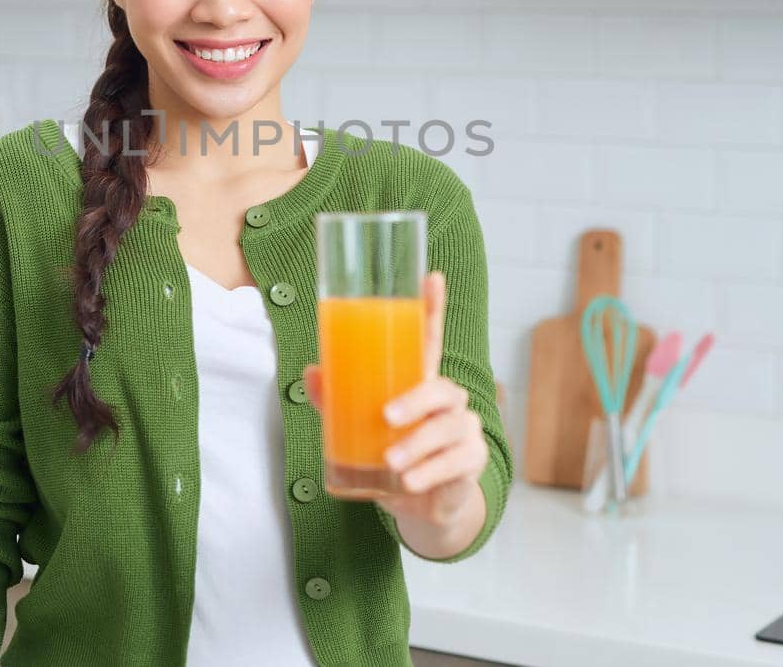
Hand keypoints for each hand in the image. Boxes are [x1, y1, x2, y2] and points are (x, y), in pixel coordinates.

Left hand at [302, 270, 487, 527]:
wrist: (417, 505)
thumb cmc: (389, 453)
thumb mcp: (357, 428)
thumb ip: (336, 401)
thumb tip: (312, 372)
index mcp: (419, 382)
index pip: (430, 339)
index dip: (432, 307)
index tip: (431, 277)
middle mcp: (447, 400)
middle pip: (441, 387)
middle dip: (416, 399)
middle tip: (387, 416)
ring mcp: (463, 429)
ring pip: (449, 426)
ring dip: (418, 443)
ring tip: (391, 460)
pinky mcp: (471, 460)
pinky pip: (458, 461)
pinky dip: (432, 472)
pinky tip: (410, 482)